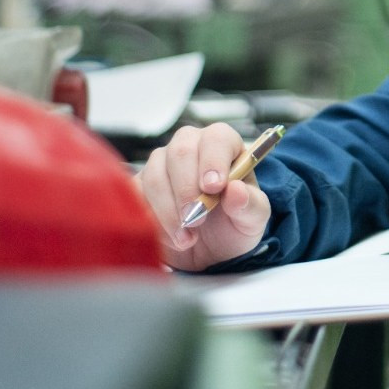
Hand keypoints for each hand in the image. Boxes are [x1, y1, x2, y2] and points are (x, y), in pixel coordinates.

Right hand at [136, 123, 271, 270]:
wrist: (210, 251)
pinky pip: (135, 195)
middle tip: (196, 219)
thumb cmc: (233, 224)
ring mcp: (161, 164)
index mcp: (224, 146)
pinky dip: (151, 220)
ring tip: (187, 238)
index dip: (214, 160)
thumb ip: (249, 204)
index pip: (217, 138)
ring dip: (169, 212)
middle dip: (187, 190)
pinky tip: (170, 238)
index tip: (214, 188)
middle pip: (180, 152)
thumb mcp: (253, 219)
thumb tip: (236, 191)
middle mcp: (191, 147)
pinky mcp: (139, 186)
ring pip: (155, 176)